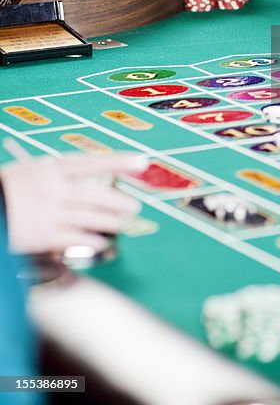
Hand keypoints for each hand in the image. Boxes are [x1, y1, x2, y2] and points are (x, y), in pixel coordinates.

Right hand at [1, 149, 145, 254]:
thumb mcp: (29, 171)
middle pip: (96, 195)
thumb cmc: (5, 189)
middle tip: (135, 205)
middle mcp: (54, 190)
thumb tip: (81, 176)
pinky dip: (91, 240)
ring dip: (110, 221)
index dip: (119, 162)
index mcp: (51, 170)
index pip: (93, 163)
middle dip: (118, 201)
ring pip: (90, 217)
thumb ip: (55, 174)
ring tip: (124, 223)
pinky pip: (75, 238)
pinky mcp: (43, 236)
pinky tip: (102, 243)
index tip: (141, 162)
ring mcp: (50, 214)